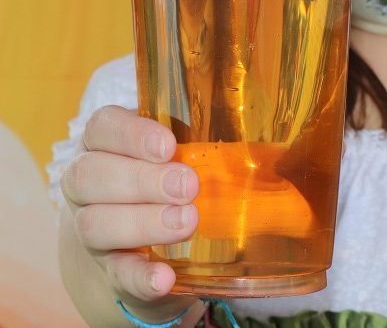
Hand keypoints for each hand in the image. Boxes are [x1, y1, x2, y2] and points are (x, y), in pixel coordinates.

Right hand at [60, 105, 200, 320]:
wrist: (156, 248)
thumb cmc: (176, 183)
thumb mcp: (188, 156)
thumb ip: (210, 146)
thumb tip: (278, 151)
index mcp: (107, 144)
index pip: (102, 127)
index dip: (131, 134)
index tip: (168, 146)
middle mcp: (89, 185)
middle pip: (90, 175)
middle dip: (141, 179)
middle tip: (188, 186)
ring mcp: (94, 230)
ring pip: (95, 224)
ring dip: (142, 223)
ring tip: (187, 222)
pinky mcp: (111, 270)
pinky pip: (117, 274)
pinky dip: (140, 276)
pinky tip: (164, 277)